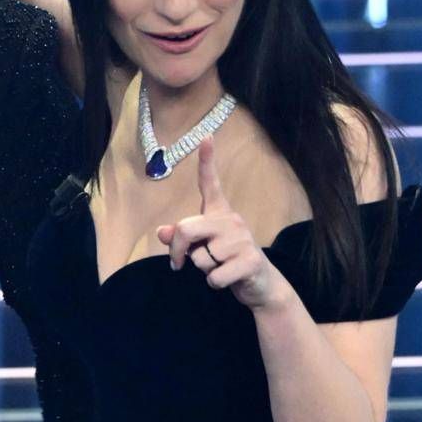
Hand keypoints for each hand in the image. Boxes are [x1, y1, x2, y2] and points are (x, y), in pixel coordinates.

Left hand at [156, 139, 286, 310]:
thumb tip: (161, 232)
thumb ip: (180, 239)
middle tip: (178, 263)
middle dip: (176, 251)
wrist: (260, 284)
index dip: (207, 161)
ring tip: (220, 267)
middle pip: (186, 229)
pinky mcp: (250, 261)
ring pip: (200, 258)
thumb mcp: (200, 248)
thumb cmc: (224, 261)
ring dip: (202, 269)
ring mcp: (243, 240)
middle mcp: (232, 220)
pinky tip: (227, 279)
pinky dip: (214, 283)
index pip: (210, 184)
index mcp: (219, 213)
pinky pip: (213, 276)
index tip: (206, 136)